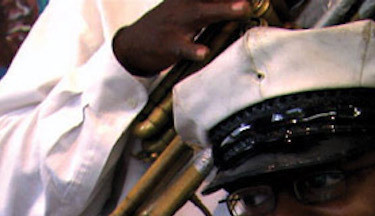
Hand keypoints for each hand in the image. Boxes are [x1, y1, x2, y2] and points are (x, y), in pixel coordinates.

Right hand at [113, 0, 250, 76]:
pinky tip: (204, 53)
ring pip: (202, 14)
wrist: (132, 44)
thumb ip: (210, 5)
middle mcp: (185, 4)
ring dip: (223, 10)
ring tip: (242, 9)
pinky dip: (194, 49)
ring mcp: (177, 23)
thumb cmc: (167, 24)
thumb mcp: (186, 7)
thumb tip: (240, 4)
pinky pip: (183, 47)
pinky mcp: (169, 44)